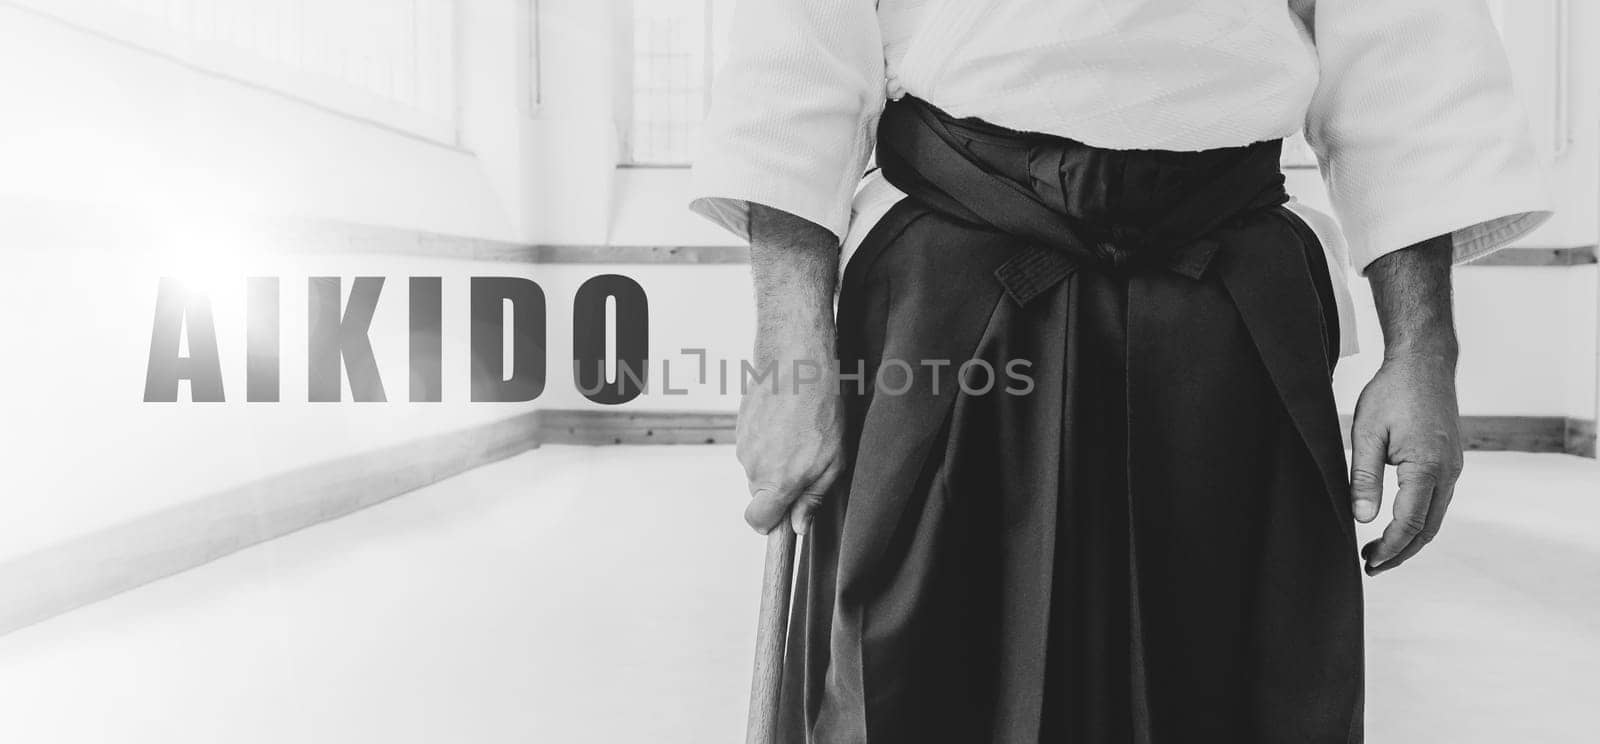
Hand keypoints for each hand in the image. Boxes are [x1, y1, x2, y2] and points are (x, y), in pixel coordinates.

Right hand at [737, 336, 846, 535]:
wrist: (798, 362)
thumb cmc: (821, 409)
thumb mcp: (832, 461)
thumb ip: (812, 498)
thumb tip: (799, 526)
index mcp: (776, 481)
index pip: (757, 521)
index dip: (770, 523)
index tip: (784, 517)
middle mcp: (753, 466)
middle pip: (760, 492)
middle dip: (780, 484)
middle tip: (807, 459)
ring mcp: (743, 444)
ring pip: (757, 465)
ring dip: (775, 457)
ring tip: (799, 431)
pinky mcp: (739, 424)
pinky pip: (753, 443)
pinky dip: (768, 437)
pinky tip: (787, 418)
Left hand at [1349, 351, 1463, 574]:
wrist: (1425, 363)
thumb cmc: (1392, 392)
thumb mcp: (1367, 434)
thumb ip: (1364, 478)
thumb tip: (1364, 519)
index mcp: (1427, 467)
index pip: (1410, 523)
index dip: (1390, 548)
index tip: (1369, 562)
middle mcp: (1448, 472)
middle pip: (1427, 529)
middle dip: (1400, 552)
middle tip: (1370, 567)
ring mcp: (1453, 467)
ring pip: (1435, 517)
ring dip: (1409, 539)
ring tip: (1378, 551)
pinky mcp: (1451, 461)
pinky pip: (1438, 501)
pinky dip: (1419, 520)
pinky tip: (1396, 523)